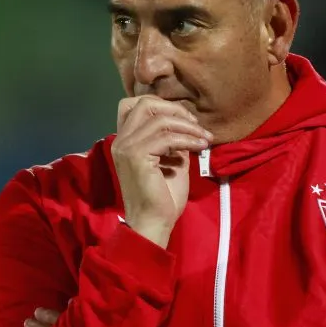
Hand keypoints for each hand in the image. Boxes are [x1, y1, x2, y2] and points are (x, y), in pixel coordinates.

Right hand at [112, 96, 212, 246]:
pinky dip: (187, 139)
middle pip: (145, 103)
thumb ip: (172, 140)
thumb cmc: (162, 197)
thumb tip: (187, 124)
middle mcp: (121, 140)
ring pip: (159, 119)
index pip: (134, 104)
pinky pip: (166, 137)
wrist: (154, 222)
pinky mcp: (136, 156)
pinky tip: (200, 147)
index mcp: (125, 140)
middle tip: (196, 125)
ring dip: (188, 126)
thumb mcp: (170, 160)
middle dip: (176, 110)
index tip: (186, 121)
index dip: (162, 105)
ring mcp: (126, 147)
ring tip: (204, 139)